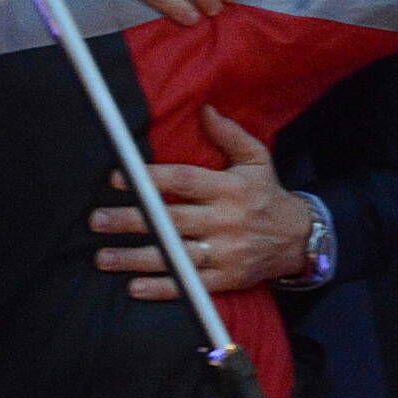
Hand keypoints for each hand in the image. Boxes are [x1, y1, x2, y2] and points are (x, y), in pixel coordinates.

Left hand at [90, 107, 311, 298]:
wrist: (300, 238)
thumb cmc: (268, 194)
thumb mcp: (257, 159)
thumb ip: (229, 135)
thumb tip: (204, 110)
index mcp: (231, 188)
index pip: (184, 181)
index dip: (150, 179)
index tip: (117, 179)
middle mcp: (228, 220)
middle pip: (172, 220)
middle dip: (131, 220)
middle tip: (97, 220)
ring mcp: (228, 252)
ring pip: (176, 255)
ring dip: (136, 258)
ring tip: (104, 256)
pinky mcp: (229, 279)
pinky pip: (191, 285)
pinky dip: (163, 288)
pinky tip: (135, 287)